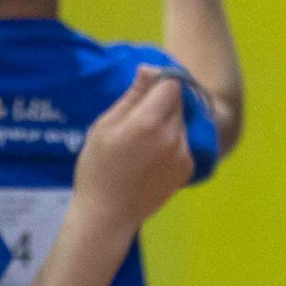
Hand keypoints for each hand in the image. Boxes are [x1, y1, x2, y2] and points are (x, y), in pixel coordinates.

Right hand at [75, 66, 193, 225]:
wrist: (108, 216)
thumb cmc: (97, 168)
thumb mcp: (105, 126)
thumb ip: (133, 96)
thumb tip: (150, 69)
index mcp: (149, 122)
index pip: (172, 84)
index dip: (159, 83)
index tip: (144, 91)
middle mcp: (173, 136)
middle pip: (179, 103)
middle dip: (162, 104)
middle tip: (138, 120)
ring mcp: (184, 154)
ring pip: (182, 123)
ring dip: (168, 124)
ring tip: (143, 143)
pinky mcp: (188, 168)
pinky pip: (184, 143)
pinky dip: (172, 143)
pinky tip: (151, 158)